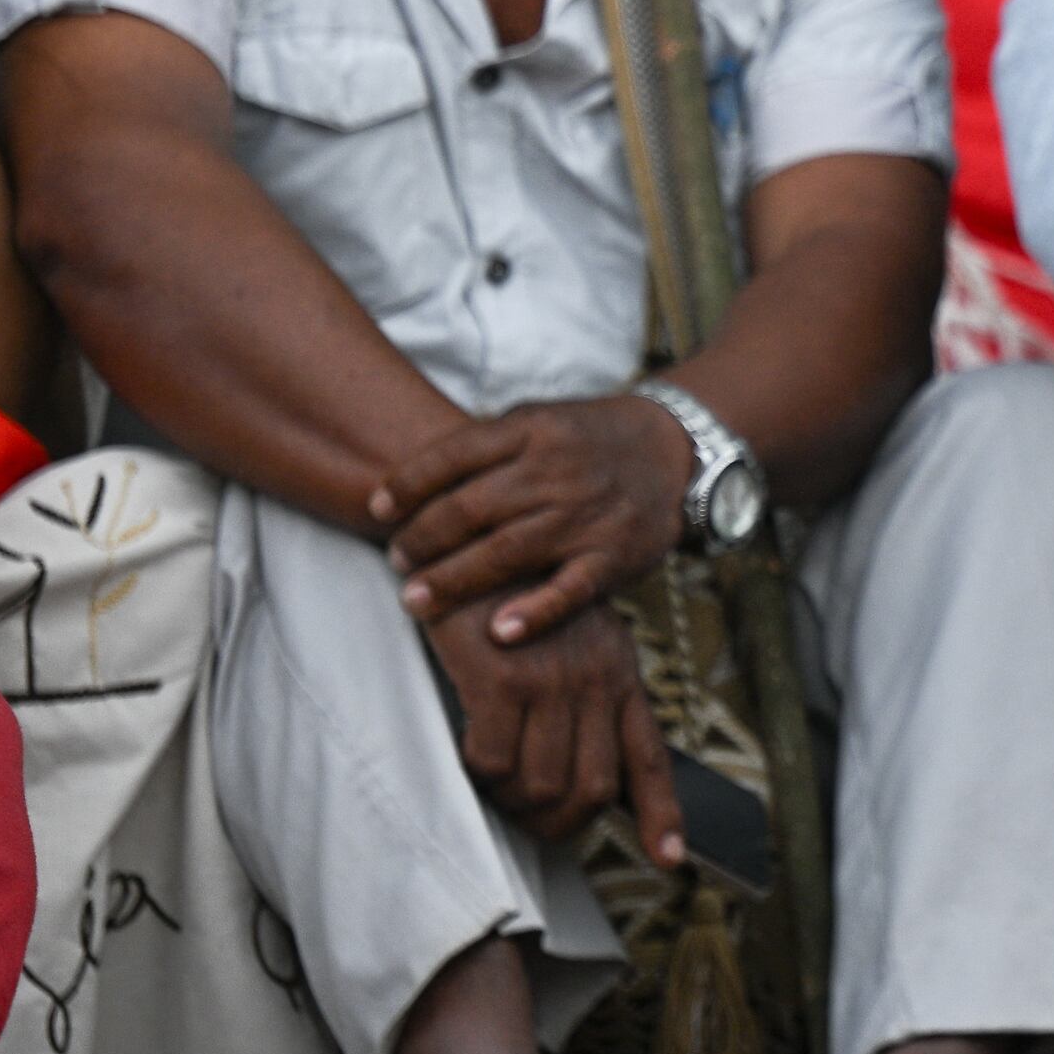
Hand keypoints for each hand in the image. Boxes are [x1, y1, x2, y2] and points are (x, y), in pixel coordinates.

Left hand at [380, 396, 689, 640]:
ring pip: (507, 552)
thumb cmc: (591, 440)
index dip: (408, 482)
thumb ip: (485, 447)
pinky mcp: (614, 555)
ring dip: (454, 580)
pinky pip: (569, 589)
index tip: (377, 508)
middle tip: (396, 562)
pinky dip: (535, 612)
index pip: (455, 454)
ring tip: (415, 601)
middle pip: (471, 508)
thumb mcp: (541, 421)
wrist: (677, 451)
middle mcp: (556, 470)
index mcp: (533, 429)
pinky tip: (500, 632)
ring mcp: (586, 515)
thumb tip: (409, 484)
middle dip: (423, 539)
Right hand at [429, 601, 683, 858]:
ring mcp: (551, 679)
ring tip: (493, 788)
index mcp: (620, 674)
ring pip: (542, 782)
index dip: (661, 812)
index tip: (670, 858)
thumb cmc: (516, 603)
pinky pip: (493, 761)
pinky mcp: (502, 679)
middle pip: (591, 787)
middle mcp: (596, 679)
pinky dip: (479, 775)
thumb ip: (587, 700)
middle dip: (558, 822)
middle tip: (526, 820)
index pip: (649, 756)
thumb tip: (585, 774)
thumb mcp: (573, 644)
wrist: (472, 548)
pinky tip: (468, 753)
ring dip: (513, 802)